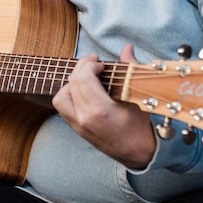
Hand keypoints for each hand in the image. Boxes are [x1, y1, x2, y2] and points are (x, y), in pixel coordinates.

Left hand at [52, 44, 157, 168]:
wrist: (140, 155)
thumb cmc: (141, 127)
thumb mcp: (139, 97)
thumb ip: (130, 69)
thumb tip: (127, 48)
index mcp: (99, 110)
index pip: (82, 78)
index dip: (88, 64)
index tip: (99, 62)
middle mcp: (84, 118)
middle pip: (71, 84)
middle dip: (81, 69)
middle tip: (93, 64)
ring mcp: (79, 126)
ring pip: (61, 97)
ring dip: (71, 83)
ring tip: (86, 78)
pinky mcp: (78, 130)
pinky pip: (64, 108)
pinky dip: (70, 95)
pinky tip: (84, 91)